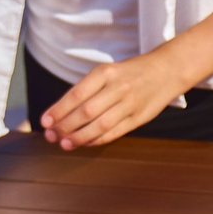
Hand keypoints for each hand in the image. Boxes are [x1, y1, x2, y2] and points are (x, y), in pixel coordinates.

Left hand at [38, 52, 189, 149]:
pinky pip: (114, 132)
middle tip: (51, 135)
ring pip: (99, 125)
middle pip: (86, 112)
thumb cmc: (131, 72)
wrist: (167, 70)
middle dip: (65, 126)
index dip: (58, 110)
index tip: (45, 122)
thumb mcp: (108, 71)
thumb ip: (88, 89)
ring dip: (79, 137)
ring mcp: (130, 103)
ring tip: (65, 143)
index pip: (76, 94)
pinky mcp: (138, 118)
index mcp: (106, 73)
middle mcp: (118, 87)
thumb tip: (60, 112)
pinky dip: (96, 140)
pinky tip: (85, 142)